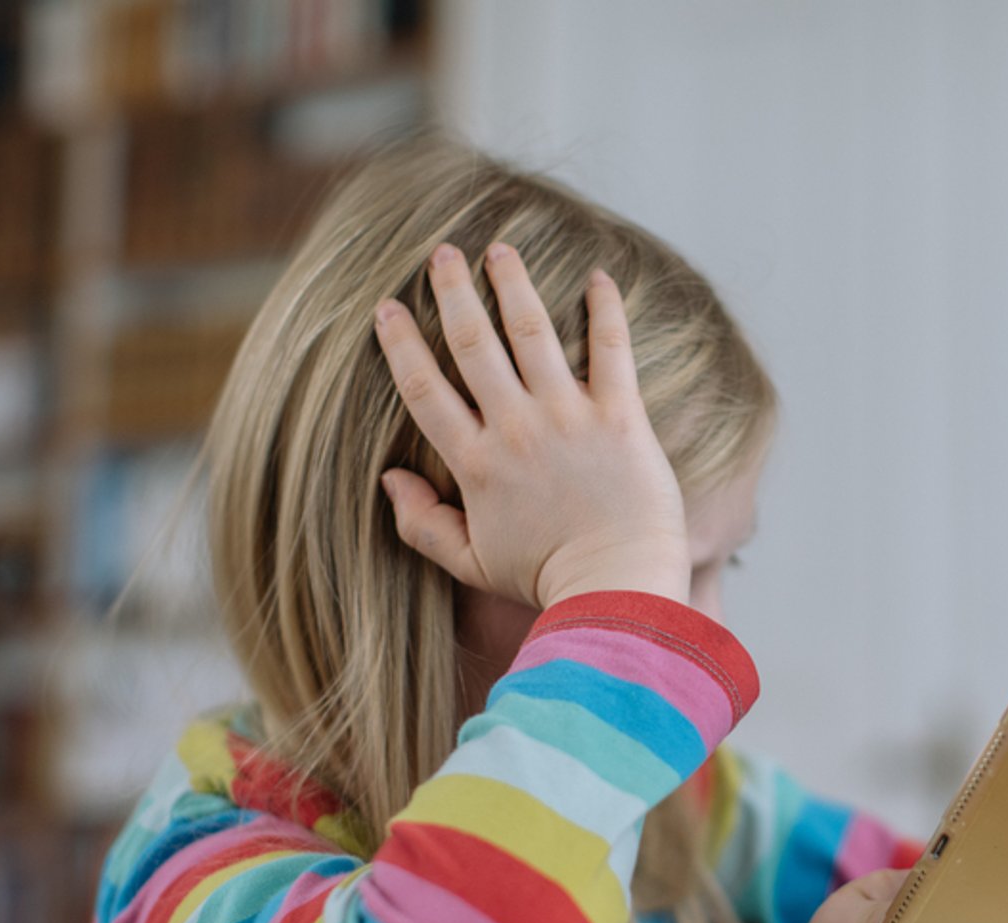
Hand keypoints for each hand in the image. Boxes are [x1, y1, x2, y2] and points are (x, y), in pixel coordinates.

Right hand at [374, 242, 689, 607]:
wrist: (617, 589)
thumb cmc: (547, 580)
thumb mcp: (472, 563)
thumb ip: (423, 523)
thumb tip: (388, 478)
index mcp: (476, 463)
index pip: (424, 389)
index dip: (400, 344)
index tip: (387, 308)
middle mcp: (515, 429)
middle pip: (472, 344)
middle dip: (452, 292)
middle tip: (442, 253)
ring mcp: (568, 418)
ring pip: (532, 332)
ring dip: (513, 284)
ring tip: (500, 249)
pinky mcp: (620, 416)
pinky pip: (611, 348)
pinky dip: (605, 308)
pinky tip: (598, 277)